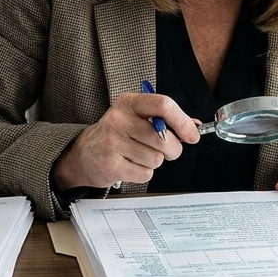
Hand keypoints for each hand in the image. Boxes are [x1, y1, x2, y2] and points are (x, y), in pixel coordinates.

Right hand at [52, 93, 198, 189]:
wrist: (83, 154)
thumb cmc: (116, 135)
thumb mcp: (136, 118)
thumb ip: (165, 120)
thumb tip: (194, 127)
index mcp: (129, 103)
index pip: (163, 105)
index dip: (182, 122)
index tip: (192, 135)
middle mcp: (119, 119)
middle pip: (164, 138)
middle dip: (172, 149)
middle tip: (164, 150)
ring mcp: (113, 142)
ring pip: (156, 159)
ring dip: (153, 162)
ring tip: (137, 156)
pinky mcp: (111, 164)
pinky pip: (145, 173)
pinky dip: (143, 173)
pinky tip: (129, 165)